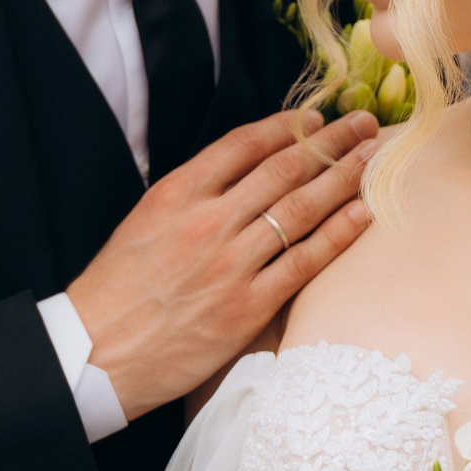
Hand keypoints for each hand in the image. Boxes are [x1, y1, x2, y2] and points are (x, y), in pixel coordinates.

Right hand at [68, 109, 378, 418]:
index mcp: (177, 194)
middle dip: (331, 142)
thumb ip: (189, 196)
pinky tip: (364, 214)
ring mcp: (231, 264)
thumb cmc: (116, 291)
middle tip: (364, 124)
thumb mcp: (142, 222)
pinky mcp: (248, 306)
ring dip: (345, 178)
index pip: (244, 144)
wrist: (97, 353)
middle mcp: (208, 221)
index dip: (288, 126)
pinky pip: (305, 261)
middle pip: (284, 169)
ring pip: (302, 209)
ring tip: (373, 159)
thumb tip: (238, 176)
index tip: (316, 117)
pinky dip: (339, 233)